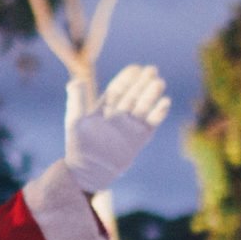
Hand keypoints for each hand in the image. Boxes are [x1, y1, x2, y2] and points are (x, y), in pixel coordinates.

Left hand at [61, 65, 172, 194]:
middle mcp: (119, 115)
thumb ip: (76, 100)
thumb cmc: (78, 146)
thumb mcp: (75, 120)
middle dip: (143, 83)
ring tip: (159, 82)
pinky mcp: (140, 138)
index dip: (127, 78)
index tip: (136, 67)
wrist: (88, 171)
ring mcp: (130, 126)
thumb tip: (75, 81)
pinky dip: (159, 113)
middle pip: (134, 95)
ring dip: (152, 95)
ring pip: (144, 107)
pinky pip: (151, 123)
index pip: (118, 89)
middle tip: (152, 69)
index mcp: (104, 109)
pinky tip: (165, 102)